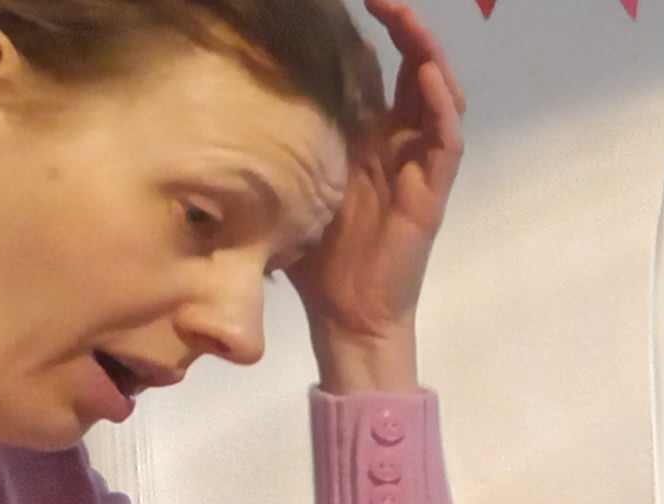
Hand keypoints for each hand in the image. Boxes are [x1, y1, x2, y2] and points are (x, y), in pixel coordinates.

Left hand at [296, 0, 467, 392]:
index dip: (375, 31)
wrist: (346, 315)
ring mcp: (419, 164)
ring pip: (439, 95)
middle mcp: (400, 142)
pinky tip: (428, 76)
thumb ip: (274, 151)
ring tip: (409, 19)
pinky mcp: (431, 190)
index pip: (381, 69)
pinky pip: (447, 140)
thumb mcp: (287, 187)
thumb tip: (217, 108)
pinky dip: (441, 107)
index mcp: (370, 137)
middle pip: (415, 69)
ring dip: (427, 54)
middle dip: (405, 27)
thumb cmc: (316, 259)